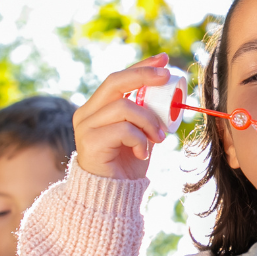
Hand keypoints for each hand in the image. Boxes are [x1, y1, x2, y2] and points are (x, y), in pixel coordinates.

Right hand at [73, 53, 171, 179]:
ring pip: (123, 107)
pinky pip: (123, 130)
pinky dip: (139, 140)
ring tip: (159, 138)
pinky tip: (141, 154)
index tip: (163, 59)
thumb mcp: (142, 134)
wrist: (110, 196)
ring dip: (148, 121)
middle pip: (115, 81)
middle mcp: (87, 113)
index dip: (141, 65)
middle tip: (166, 78)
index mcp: (98, 107)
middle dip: (143, 76)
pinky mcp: (89, 142)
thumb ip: (148, 115)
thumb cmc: (126, 165)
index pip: (119, 78)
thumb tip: (171, 97)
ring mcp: (85, 127)